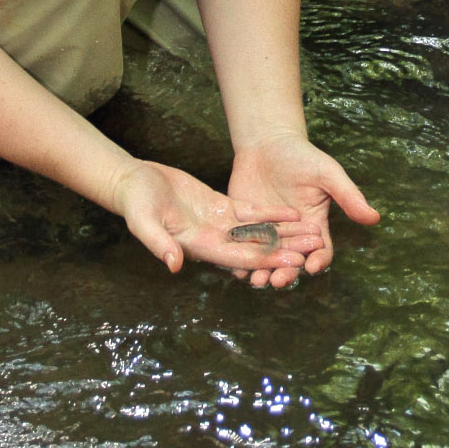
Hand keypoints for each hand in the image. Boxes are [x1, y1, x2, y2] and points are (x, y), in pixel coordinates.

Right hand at [109, 159, 324, 285]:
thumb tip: (174, 264)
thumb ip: (158, 243)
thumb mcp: (143, 222)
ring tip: (313, 232)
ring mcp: (219, 224)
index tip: (293, 262)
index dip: (267, 259)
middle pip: (256, 247)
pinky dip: (271, 215)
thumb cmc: (134, 203)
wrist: (133, 183)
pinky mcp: (220, 208)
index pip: (240, 256)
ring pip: (259, 232)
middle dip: (286, 248)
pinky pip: (251, 214)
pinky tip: (293, 213)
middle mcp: (214, 240)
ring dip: (285, 233)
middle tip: (315, 248)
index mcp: (199, 247)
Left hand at [227, 133, 378, 286]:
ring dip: (262, 271)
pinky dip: (238, 258)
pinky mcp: (244, 227)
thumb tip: (375, 218)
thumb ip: (348, 196)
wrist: (265, 142)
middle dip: (286, 272)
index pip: (320, 250)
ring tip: (256, 280)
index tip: (312, 266)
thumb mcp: (326, 172)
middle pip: (291, 261)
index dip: (318, 260)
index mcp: (313, 225)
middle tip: (278, 280)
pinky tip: (233, 266)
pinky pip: (242, 246)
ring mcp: (266, 232)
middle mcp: (291, 235)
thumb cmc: (300, 155)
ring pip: (266, 259)